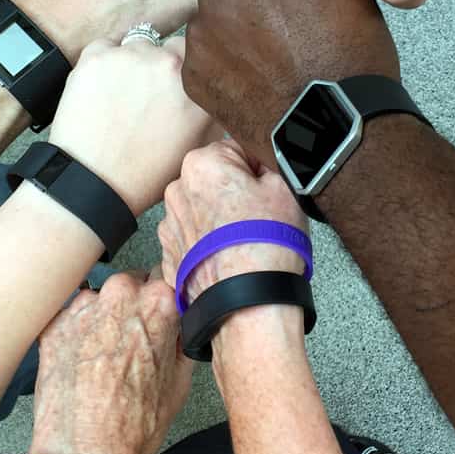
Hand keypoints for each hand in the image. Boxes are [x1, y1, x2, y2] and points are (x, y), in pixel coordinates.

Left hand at [28, 273, 192, 453]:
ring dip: (103, 318)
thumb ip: (182, 336)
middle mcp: (119, 295)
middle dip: (132, 306)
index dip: (164, 297)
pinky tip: (82, 362)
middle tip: (132, 341)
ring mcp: (83, 307)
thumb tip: (180, 323)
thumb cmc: (132, 425)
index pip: (166, 277)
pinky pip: (72, 317)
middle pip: (130, 285)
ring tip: (103, 357)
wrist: (84, 453)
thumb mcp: (180, 381)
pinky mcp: (55, 323)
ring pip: (99, 299)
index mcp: (158, 303)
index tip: (161, 311)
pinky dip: (78, 332)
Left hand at [50, 37, 219, 214]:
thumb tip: (217, 89)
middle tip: (148, 92)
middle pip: (168, 47)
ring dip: (133, 63)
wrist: (93, 182)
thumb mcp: (196, 145)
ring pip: (137, 45)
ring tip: (121, 96)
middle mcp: (168, 64)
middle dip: (161, 64)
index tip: (179, 78)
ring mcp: (131, 57)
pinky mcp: (96, 56)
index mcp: (196, 85)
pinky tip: (101, 92)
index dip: (188, 66)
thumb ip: (213, 110)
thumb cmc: (146, 172)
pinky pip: (105, 47)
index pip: (200, 54)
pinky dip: (104, 63)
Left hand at [160, 139, 307, 305]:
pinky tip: (229, 257)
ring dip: (219, 219)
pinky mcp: (170, 255)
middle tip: (258, 216)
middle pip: (214, 179)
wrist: (248, 304)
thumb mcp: (284, 187)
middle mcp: (177, 191)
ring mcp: (170, 225)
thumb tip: (261, 161)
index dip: (257, 169)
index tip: (265, 188)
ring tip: (244, 240)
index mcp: (201, 164)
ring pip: (202, 209)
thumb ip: (267, 163)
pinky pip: (193, 238)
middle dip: (234, 192)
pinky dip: (208, 244)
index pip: (234, 149)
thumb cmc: (265, 247)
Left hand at [183, 0, 397, 167]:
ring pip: (216, 24)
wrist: (334, 125)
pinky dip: (225, 70)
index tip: (299, 2)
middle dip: (253, 4)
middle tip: (283, 36)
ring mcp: (201, 33)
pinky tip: (254, 85)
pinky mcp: (192, 73)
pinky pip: (207, 61)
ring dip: (235, 36)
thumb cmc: (352, 57)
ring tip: (269, 65)